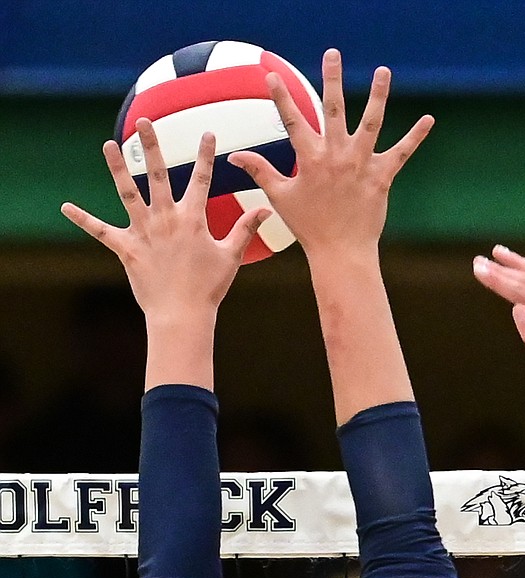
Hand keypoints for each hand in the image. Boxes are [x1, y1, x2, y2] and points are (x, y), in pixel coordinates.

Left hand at [61, 124, 267, 318]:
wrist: (182, 315)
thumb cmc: (209, 288)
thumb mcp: (231, 257)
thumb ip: (245, 229)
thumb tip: (266, 209)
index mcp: (192, 219)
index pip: (201, 180)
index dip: (206, 156)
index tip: (208, 133)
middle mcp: (166, 219)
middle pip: (157, 175)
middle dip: (153, 146)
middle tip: (145, 121)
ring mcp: (144, 232)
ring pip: (127, 193)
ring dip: (117, 168)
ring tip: (109, 145)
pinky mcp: (127, 249)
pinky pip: (101, 231)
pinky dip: (83, 219)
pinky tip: (65, 207)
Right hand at [229, 49, 432, 261]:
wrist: (341, 253)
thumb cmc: (309, 227)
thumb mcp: (280, 197)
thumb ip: (260, 171)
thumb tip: (233, 156)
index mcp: (310, 159)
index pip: (292, 121)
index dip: (280, 97)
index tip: (271, 75)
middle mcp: (336, 156)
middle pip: (334, 109)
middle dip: (332, 79)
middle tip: (333, 53)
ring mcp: (360, 165)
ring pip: (370, 123)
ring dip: (377, 96)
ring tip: (383, 71)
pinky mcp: (381, 178)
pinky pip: (401, 153)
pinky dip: (415, 137)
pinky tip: (429, 120)